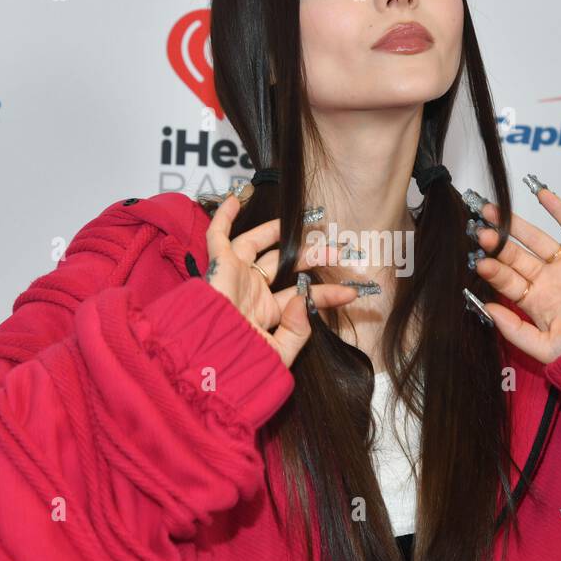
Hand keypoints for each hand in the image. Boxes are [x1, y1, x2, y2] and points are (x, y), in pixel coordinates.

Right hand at [204, 191, 356, 367]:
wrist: (208, 359)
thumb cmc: (239, 361)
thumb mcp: (277, 353)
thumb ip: (297, 331)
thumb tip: (304, 300)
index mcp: (264, 313)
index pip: (301, 297)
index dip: (327, 294)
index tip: (352, 291)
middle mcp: (251, 291)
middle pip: (284, 264)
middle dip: (311, 256)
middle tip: (336, 250)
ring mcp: (235, 276)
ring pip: (258, 245)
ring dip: (279, 232)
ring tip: (307, 222)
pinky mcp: (218, 265)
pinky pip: (218, 235)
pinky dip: (225, 217)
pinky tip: (237, 199)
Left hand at [470, 185, 560, 365]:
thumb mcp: (547, 348)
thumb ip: (515, 331)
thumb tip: (487, 309)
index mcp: (538, 303)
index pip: (508, 282)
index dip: (494, 271)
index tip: (480, 261)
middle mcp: (550, 281)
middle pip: (517, 258)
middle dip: (497, 244)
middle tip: (479, 231)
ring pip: (537, 239)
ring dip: (516, 225)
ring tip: (493, 210)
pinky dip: (558, 209)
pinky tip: (540, 194)